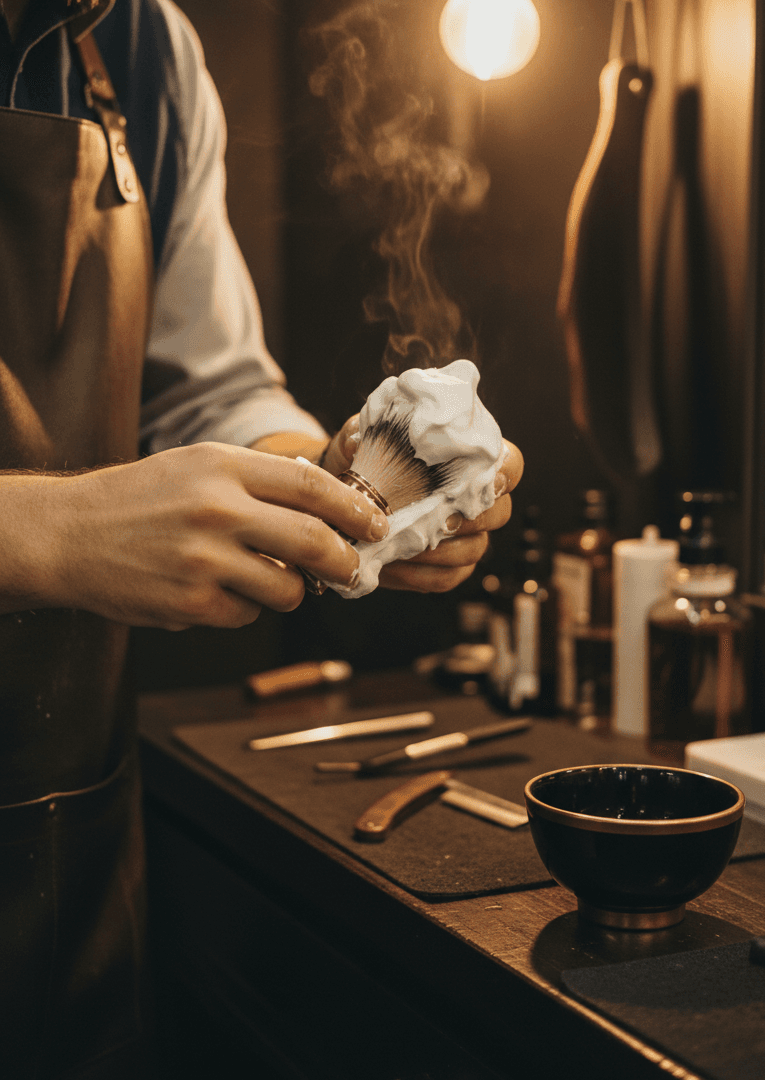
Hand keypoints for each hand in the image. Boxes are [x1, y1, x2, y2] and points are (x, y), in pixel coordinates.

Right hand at [0, 442, 388, 628]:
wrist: (72, 534)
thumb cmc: (142, 497)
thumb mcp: (199, 464)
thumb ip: (259, 479)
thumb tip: (329, 501)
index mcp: (223, 467)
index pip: (311, 486)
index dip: (354, 508)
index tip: (376, 525)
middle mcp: (216, 510)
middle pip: (312, 540)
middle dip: (346, 561)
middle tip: (356, 570)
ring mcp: (203, 560)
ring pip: (286, 588)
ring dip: (292, 591)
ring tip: (270, 580)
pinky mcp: (189, 603)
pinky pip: (246, 615)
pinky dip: (245, 608)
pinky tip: (219, 592)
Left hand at [323, 419, 523, 593]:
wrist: (344, 505)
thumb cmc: (362, 464)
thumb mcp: (358, 439)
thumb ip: (364, 434)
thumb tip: (361, 441)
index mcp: (470, 461)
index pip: (510, 466)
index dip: (504, 474)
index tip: (480, 480)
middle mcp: (477, 500)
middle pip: (499, 512)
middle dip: (468, 518)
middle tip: (435, 518)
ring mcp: (466, 538)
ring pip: (473, 548)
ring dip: (439, 549)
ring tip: (403, 542)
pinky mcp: (446, 569)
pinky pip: (445, 577)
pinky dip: (418, 573)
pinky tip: (394, 563)